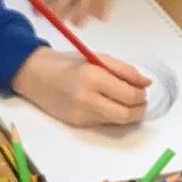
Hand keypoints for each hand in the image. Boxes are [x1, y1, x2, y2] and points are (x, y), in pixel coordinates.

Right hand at [13, 46, 150, 127]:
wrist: (35, 76)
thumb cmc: (66, 63)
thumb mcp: (97, 58)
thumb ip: (124, 70)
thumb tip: (146, 83)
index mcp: (93, 77)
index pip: (130, 95)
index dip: (142, 94)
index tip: (142, 88)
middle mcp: (87, 98)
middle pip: (127, 114)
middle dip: (139, 109)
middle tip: (140, 100)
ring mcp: (81, 114)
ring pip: (117, 121)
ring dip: (128, 113)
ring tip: (125, 102)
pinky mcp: (77, 123)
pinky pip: (104, 122)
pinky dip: (112, 115)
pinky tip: (107, 104)